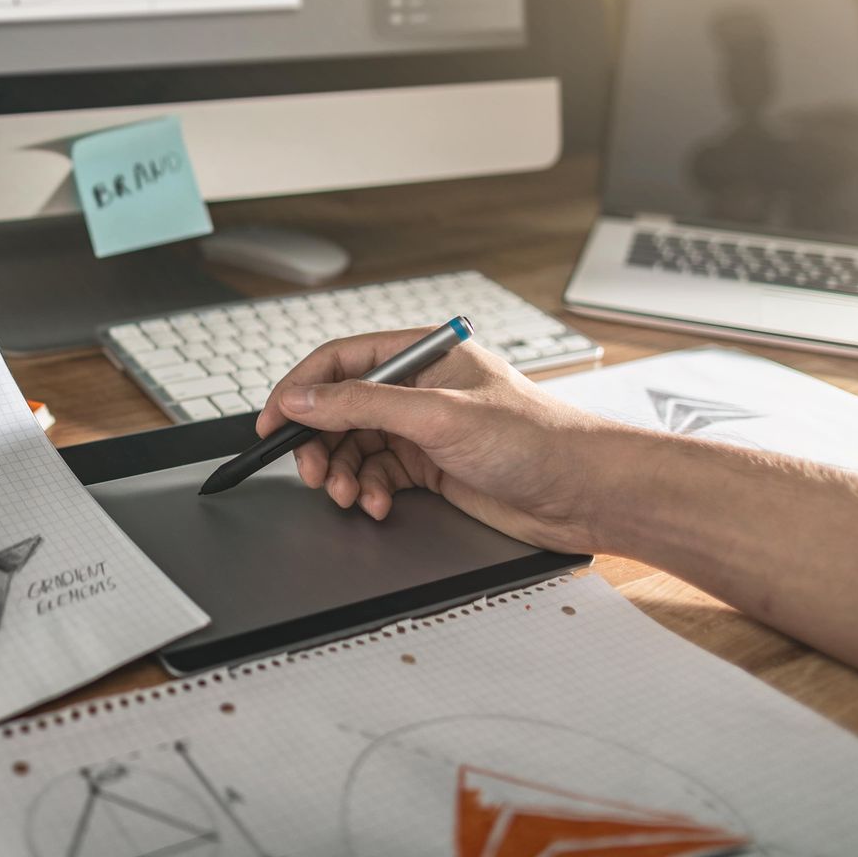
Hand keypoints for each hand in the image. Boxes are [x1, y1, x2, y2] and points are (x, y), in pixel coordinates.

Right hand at [256, 330, 638, 551]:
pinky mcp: (432, 466)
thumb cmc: (536, 439)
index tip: (271, 422)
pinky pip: (379, 475)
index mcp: (423, 352)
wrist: (585, 494)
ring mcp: (425, 428)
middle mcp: (419, 387)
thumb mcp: (437, 416)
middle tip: (313, 473)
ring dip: (344, 473)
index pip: (341, 361)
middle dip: (321, 443)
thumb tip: (302, 399)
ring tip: (350, 495)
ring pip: (356, 446)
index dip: (300, 390)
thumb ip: (361, 405)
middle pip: (341, 409)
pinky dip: (371, 492)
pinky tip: (380, 505)